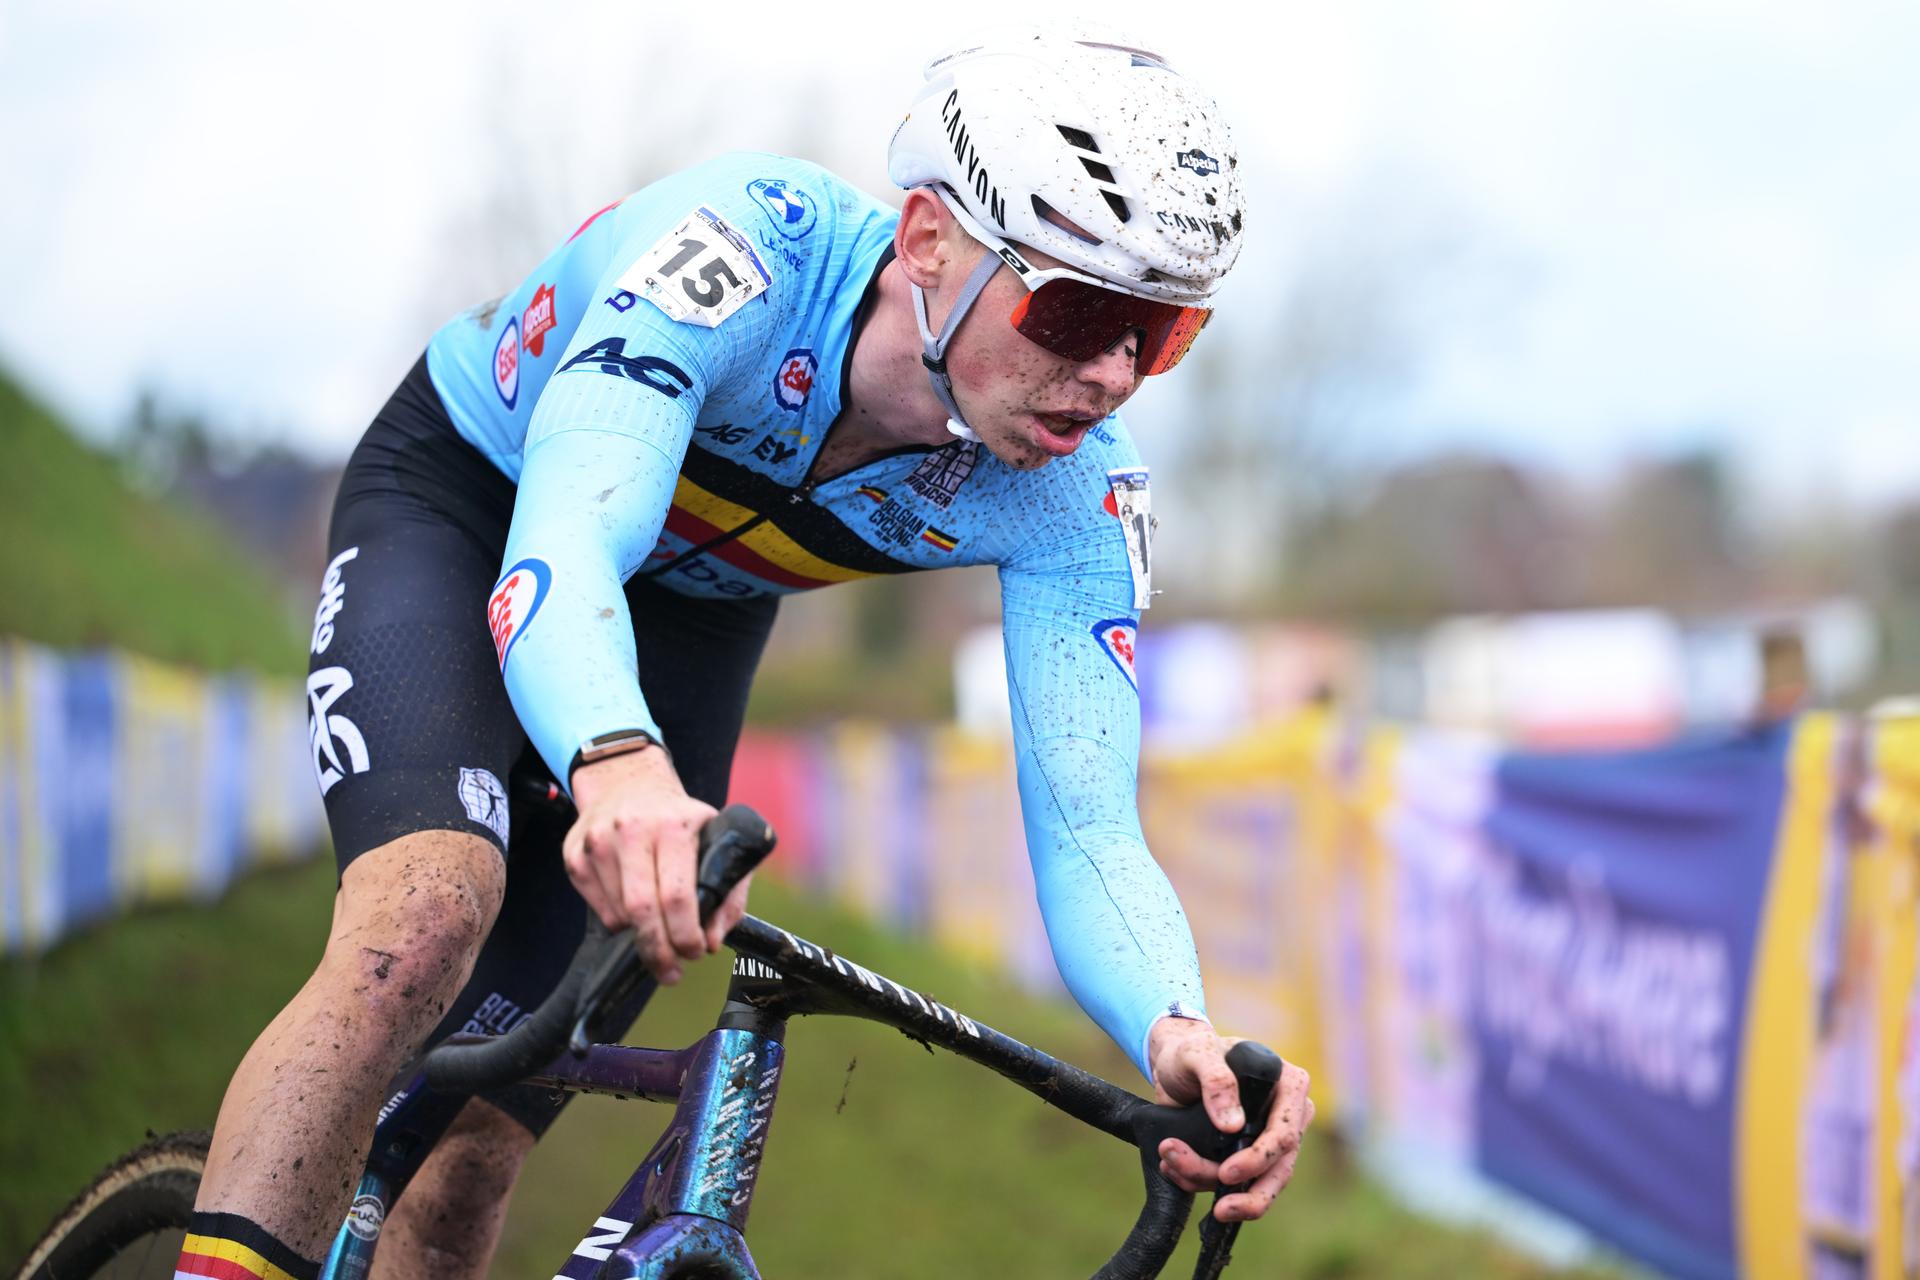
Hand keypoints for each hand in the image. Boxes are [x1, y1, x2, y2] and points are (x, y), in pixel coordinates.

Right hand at [564, 747, 737, 982]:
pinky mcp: (575, 855)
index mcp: (673, 826)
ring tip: (658, 927)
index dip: (686, 935)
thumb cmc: (679, 819)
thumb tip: (713, 941)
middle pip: (641, 911)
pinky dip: (620, 920)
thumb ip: (729, 892)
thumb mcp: (717, 840)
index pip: (677, 896)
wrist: (627, 780)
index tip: (696, 952)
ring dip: (640, 935)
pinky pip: (600, 910)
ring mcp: (597, 842)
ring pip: (619, 915)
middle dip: (658, 951)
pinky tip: (633, 903)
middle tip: (671, 971)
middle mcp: (631, 830)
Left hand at [1147, 1017, 1314, 1222]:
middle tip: (1220, 1210)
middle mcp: (1285, 1116)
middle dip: (1249, 1195)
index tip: (1226, 1172)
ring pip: (1256, 1183)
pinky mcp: (1246, 1156)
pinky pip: (1233, 1183)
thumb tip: (1233, 1125)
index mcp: (1288, 1085)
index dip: (1258, 1159)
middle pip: (1280, 1169)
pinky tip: (1174, 1170)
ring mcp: (1267, 1139)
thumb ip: (1215, 1079)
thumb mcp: (1197, 1053)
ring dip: (1210, 1183)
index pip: (1285, 1134)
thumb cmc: (1191, 1052)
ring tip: (1172, 1166)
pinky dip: (1200, 1182)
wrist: (1173, 1066)